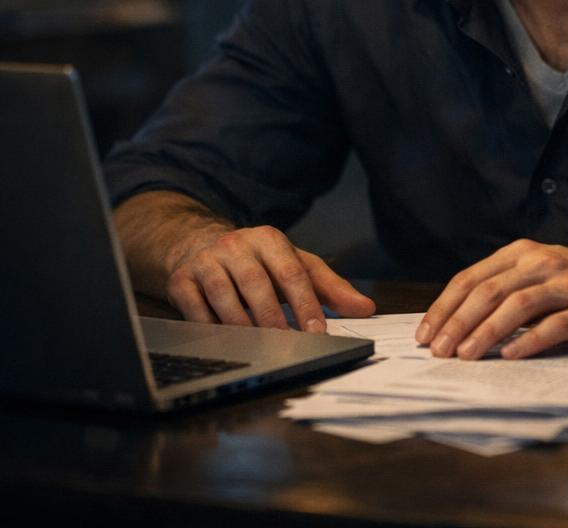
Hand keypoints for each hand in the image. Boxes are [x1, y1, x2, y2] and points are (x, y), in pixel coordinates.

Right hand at [165, 224, 374, 331]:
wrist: (199, 246)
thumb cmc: (258, 262)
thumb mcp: (296, 265)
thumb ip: (330, 287)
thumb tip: (366, 308)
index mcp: (269, 239)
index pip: (292, 272)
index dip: (306, 303)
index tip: (318, 331)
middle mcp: (236, 245)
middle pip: (257, 284)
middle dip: (274, 318)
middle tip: (288, 345)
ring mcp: (206, 262)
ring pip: (224, 297)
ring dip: (242, 325)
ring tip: (259, 347)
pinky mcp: (180, 280)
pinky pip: (194, 309)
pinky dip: (209, 328)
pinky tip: (224, 344)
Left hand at [415, 239, 567, 358]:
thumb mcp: (545, 273)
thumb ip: (510, 288)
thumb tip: (462, 321)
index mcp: (525, 252)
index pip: (473, 277)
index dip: (445, 305)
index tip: (425, 332)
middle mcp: (543, 262)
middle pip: (489, 290)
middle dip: (457, 322)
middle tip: (437, 350)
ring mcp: (567, 284)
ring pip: (515, 306)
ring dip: (485, 332)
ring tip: (464, 355)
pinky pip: (553, 325)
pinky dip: (528, 341)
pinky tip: (510, 356)